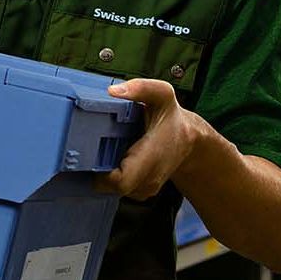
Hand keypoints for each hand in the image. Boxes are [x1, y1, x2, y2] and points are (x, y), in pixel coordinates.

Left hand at [97, 78, 215, 200]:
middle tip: (91, 150)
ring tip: (105, 151)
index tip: (91, 156)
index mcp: (151, 157)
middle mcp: (149, 178)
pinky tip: (115, 159)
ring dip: (105, 173)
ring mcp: (146, 188)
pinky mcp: (141, 191)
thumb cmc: (173, 118)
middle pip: (111, 188)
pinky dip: (113, 177)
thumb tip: (113, 91)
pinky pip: (120, 189)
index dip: (102, 174)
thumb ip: (140, 88)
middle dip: (98, 171)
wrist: (189, 140)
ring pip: (114, 190)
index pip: (121, 182)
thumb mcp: (161, 95)